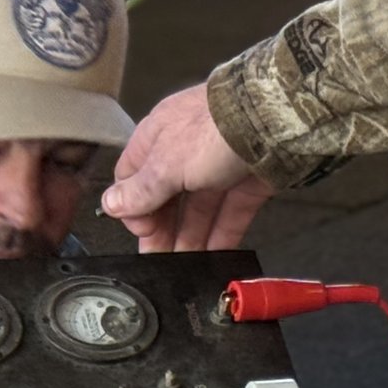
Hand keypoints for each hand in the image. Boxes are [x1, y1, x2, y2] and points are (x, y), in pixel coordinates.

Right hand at [100, 84, 274, 250]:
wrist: (275, 119)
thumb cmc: (216, 129)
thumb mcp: (167, 164)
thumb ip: (141, 189)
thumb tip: (111, 204)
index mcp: (159, 137)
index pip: (134, 177)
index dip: (134, 207)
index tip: (141, 230)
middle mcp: (187, 150)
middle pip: (167, 197)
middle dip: (162, 230)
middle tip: (160, 259)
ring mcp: (219, 165)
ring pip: (199, 209)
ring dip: (190, 238)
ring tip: (185, 268)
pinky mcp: (248, 180)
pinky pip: (230, 213)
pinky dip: (222, 235)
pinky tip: (215, 257)